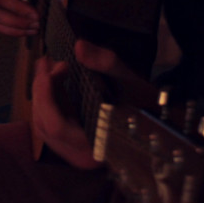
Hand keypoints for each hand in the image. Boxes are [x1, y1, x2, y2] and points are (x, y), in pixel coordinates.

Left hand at [31, 39, 156, 169]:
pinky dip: (49, 104)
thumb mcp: (130, 81)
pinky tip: (53, 83)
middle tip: (48, 61)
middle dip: (41, 90)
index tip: (55, 65)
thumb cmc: (147, 104)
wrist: (162, 124)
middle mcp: (81, 157)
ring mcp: (75, 155)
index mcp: (94, 146)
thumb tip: (78, 46)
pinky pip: (51, 126)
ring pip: (43, 126)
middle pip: (44, 124)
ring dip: (42, 95)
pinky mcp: (74, 148)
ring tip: (48, 68)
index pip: (55, 125)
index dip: (47, 94)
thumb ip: (105, 63)